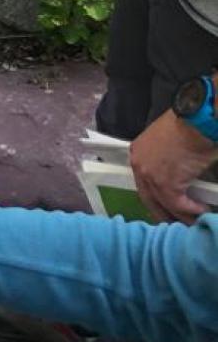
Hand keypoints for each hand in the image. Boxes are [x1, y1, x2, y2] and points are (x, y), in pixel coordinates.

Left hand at [130, 109, 217, 223]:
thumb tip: (181, 173)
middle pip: (148, 198)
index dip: (154, 196)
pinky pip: (178, 205)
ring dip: (179, 215)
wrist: (197, 121)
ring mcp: (150, 176)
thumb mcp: (169, 142)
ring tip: (192, 220)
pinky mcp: (166, 184)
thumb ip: (167, 158)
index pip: (142, 181)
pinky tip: (203, 210)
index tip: (163, 206)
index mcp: (138, 152)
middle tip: (174, 220)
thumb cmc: (190, 126)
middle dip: (162, 212)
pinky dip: (192, 210)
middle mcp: (139, 165)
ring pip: (164, 205)